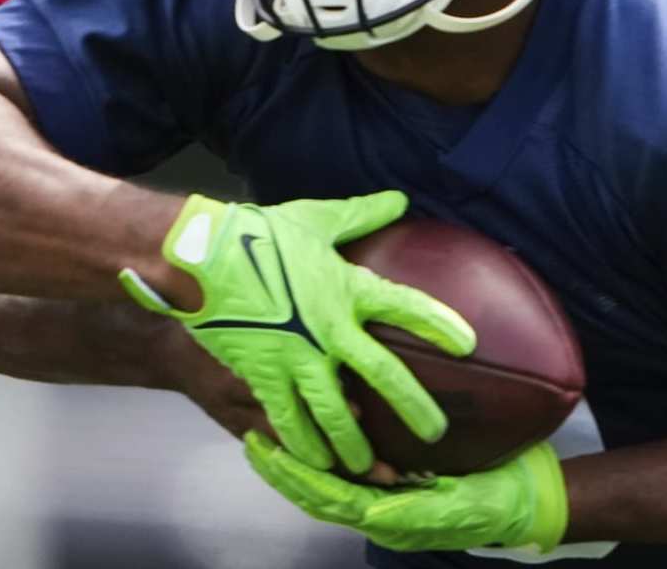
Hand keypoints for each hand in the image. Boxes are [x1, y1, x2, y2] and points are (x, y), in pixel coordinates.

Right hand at [119, 191, 475, 472]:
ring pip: (334, 412)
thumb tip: (398, 199)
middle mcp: (329, 328)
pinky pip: (288, 419)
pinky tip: (315, 464)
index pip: (405, 306)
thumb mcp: (314, 219)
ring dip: (355, 443)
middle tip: (435, 433)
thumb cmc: (258, 233)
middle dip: (413, 406)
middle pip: (382, 374)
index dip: (438, 324)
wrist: (199, 256)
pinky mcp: (263, 374)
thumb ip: (360, 215)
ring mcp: (296, 357)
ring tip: (371, 467)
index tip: (468, 344)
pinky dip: (303, 444)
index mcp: (346, 287)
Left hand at [246, 433, 568, 552]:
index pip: (331, 499)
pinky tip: (309, 445)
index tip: (268, 452)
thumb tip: (370, 515)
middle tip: (252, 440)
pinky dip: (323, 468)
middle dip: (283, 472)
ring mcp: (388, 505)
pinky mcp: (398, 490)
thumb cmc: (499, 500)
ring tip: (266, 442)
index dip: (298, 477)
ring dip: (295, 470)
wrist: (529, 501)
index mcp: (392, 521)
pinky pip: (349, 483)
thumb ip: (416, 514)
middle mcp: (382, 517)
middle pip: (319, 498)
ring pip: (328, 492)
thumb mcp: (463, 506)